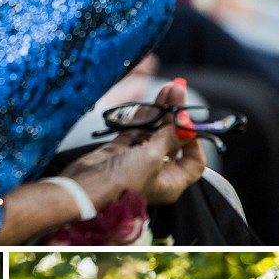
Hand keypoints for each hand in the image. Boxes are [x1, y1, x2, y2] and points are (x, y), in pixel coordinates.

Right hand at [64, 81, 207, 206]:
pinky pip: (135, 132)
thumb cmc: (122, 182)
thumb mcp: (153, 157)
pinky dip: (140, 118)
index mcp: (172, 182)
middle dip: (176, 115)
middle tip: (177, 90)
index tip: (189, 120)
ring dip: (160, 112)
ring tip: (165, 90)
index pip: (193, 161)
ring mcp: (137, 162)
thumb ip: (170, 137)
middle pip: (173, 141)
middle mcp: (157, 173)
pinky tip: (145, 104)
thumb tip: (187, 125)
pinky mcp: (119, 153)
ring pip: (154, 133)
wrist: (84, 189)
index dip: (194, 140)